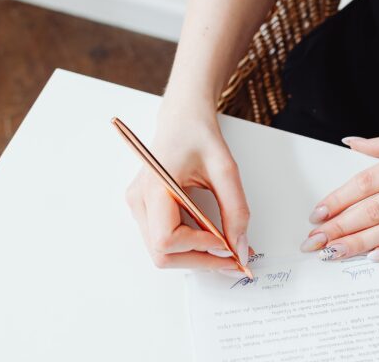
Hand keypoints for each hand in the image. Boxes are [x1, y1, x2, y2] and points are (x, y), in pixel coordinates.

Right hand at [124, 102, 251, 277]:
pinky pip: (163, 241)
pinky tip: (211, 239)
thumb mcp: (225, 170)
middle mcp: (139, 200)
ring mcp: (139, 207)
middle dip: (200, 260)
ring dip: (196, 257)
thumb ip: (236, 210)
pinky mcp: (146, 210)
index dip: (199, 247)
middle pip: (162, 254)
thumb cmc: (198, 135)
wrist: (182, 119)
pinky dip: (189, 247)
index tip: (227, 243)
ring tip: (225, 249)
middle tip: (233, 258)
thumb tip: (240, 248)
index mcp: (154, 186)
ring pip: (162, 253)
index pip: (167, 239)